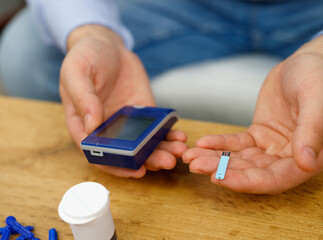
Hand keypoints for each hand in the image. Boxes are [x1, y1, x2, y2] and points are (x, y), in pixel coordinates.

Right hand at [60, 25, 186, 177]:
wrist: (107, 45)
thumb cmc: (86, 57)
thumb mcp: (76, 72)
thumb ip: (82, 98)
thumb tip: (92, 127)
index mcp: (85, 125)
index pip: (99, 154)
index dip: (118, 166)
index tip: (137, 171)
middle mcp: (107, 129)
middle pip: (127, 153)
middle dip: (149, 160)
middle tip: (168, 161)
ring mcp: (126, 122)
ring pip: (144, 143)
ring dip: (162, 150)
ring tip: (179, 150)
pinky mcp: (142, 112)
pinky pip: (155, 127)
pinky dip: (167, 133)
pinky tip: (179, 135)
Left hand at [183, 34, 322, 193]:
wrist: (307, 62)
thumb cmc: (318, 78)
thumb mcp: (317, 100)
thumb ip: (311, 131)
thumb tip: (306, 164)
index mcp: (311, 158)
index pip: (275, 179)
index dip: (247, 182)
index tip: (220, 178)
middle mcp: (290, 159)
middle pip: (252, 172)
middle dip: (222, 170)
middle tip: (195, 165)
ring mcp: (272, 148)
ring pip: (240, 160)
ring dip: (215, 159)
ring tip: (190, 156)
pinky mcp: (258, 136)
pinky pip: (236, 144)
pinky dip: (219, 143)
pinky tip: (202, 142)